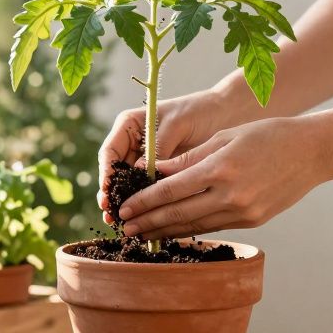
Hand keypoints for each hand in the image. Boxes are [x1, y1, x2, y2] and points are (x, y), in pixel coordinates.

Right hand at [97, 91, 219, 221]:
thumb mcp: (177, 124)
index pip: (110, 151)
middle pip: (114, 173)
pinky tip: (143, 218)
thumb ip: (158, 146)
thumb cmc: (200, 111)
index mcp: (130, 126)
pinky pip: (149, 190)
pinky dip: (145, 204)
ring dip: (124, 203)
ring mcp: (145, 160)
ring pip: (128, 185)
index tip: (108, 190)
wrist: (225, 113)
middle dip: (111, 194)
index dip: (106, 173)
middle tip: (110, 214)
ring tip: (118, 221)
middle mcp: (133, 144)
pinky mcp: (160, 174)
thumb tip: (138, 170)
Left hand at [117, 115, 332, 238]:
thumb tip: (154, 172)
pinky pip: (213, 226)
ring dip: (165, 231)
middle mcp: (230, 195)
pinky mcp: (252, 221)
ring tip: (142, 234)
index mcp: (220, 168)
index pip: (171, 190)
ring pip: (194, 226)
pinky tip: (173, 231)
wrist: (312, 152)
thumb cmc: (267, 135)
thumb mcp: (225, 137)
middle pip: (178, 213)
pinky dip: (190, 230)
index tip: (124, 208)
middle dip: (147, 222)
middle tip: (124, 228)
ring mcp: (243, 212)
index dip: (144, 201)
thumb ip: (189, 158)